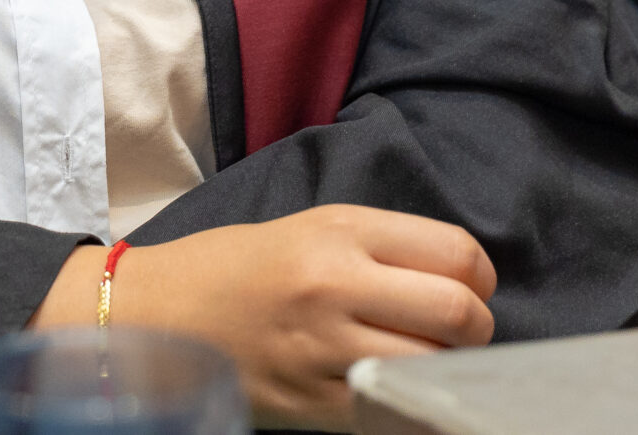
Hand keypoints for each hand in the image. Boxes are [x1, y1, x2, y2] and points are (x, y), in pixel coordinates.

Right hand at [33, 205, 496, 430]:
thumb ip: (384, 246)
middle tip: (459, 333)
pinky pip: (392, 412)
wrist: (157, 314)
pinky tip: (395, 391)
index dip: (479, 276)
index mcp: (339, 232)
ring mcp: (324, 350)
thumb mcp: (311, 226)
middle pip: (458, 314)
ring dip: (446, 370)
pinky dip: (408, 405)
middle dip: (476, 329)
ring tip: (424, 361)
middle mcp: (335, 286)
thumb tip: (461, 280)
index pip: (455, 253)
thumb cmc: (238, 266)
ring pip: (433, 368)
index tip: (468, 287)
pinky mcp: (312, 405)